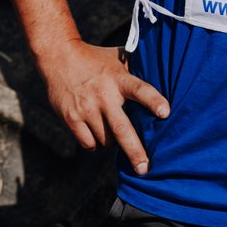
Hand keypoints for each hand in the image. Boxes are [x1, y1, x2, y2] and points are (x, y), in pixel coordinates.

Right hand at [39, 39, 169, 174]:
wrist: (60, 57)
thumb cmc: (96, 59)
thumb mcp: (118, 58)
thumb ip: (136, 67)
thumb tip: (164, 71)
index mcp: (119, 78)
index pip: (140, 89)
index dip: (153, 101)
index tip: (166, 113)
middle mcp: (104, 95)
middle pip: (122, 128)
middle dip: (135, 151)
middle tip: (145, 169)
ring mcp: (86, 108)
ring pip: (106, 140)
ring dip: (113, 143)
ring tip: (115, 133)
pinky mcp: (71, 118)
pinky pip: (88, 143)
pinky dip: (96, 144)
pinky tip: (98, 135)